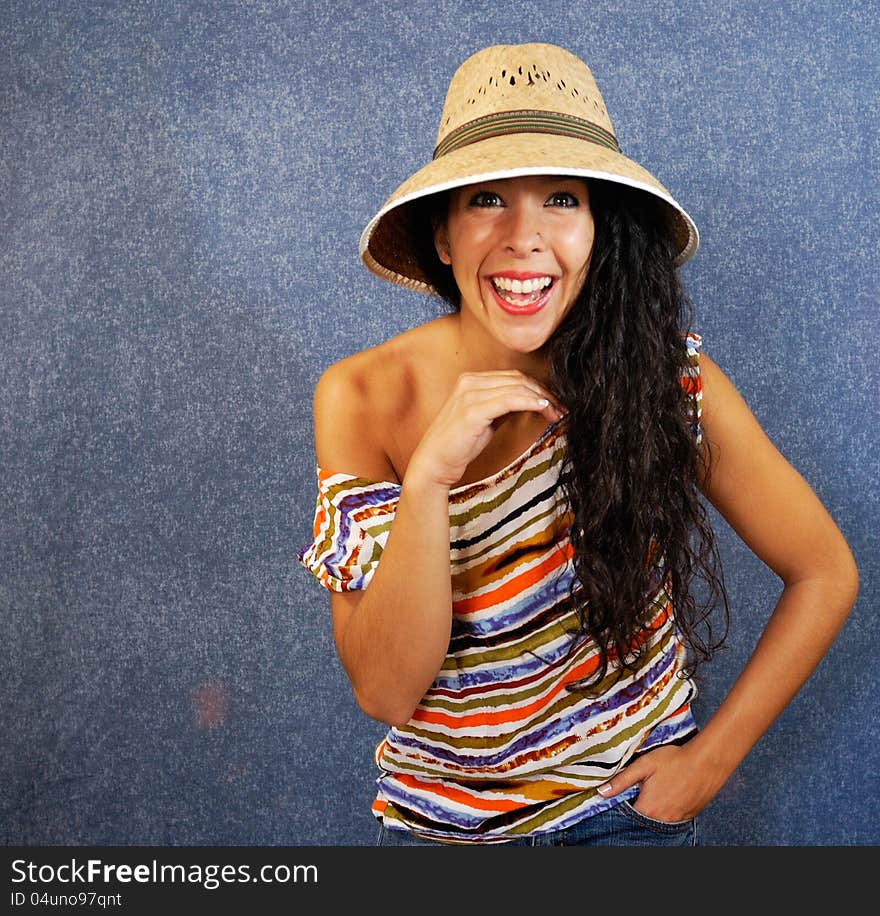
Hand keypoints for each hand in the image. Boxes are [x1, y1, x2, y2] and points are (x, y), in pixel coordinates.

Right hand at [406, 370, 564, 488]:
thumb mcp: (486, 420)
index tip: (555, 403)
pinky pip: (510, 400)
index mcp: (471, 380)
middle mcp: (470, 382)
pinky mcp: (473, 410)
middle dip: (544, 393)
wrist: (434, 463)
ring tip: (557, 413)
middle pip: (518, 379)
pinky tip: (543, 410)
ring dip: (542, 399)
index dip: (538, 388)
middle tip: (562, 409)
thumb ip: (504, 407)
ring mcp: (470, 394)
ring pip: (517, 387)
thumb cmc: (459, 445)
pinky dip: (530, 403)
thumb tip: (531, 402)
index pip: (513, 377)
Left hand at [596, 743, 724, 821]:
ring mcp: (678, 820)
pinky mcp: (690, 816)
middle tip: (646, 787)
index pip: (628, 814)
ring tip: (659, 788)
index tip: (628, 791)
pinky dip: (669, 808)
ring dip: (656, 806)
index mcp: (648, 809)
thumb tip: (601, 792)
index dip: (625, 802)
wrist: (707, 762)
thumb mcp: (644, 765)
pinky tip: (671, 792)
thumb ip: (622, 780)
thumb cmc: (674, 761)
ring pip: (660, 818)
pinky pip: (674, 817)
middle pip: (644, 817)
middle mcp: (662, 820)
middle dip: (641, 804)